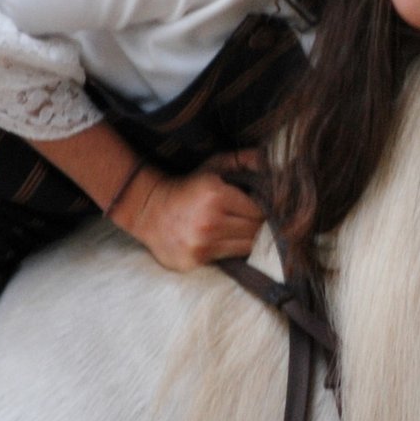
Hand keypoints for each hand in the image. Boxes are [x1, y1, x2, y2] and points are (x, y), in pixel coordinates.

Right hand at [110, 164, 264, 271]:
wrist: (148, 210)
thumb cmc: (188, 187)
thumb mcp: (213, 166)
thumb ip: (243, 160)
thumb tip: (270, 160)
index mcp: (216, 195)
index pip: (259, 210)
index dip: (262, 207)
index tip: (256, 205)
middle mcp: (210, 222)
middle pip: (255, 230)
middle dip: (256, 224)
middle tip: (247, 218)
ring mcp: (202, 244)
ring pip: (246, 247)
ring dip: (245, 238)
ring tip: (235, 229)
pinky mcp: (196, 260)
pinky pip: (229, 258)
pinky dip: (230, 249)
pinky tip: (222, 239)